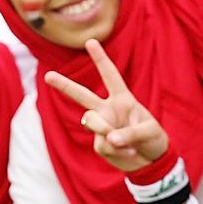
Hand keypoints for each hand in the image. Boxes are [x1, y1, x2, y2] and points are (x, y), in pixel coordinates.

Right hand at [42, 39, 168, 173]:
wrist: (151, 162)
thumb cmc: (154, 139)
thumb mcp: (150, 132)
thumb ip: (130, 133)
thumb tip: (109, 139)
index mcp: (123, 99)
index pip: (110, 76)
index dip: (100, 59)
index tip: (90, 41)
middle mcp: (108, 110)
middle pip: (83, 95)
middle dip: (65, 85)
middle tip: (48, 76)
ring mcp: (102, 127)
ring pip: (91, 122)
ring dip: (105, 130)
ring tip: (125, 142)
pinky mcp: (99, 144)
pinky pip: (102, 144)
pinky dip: (117, 151)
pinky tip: (129, 153)